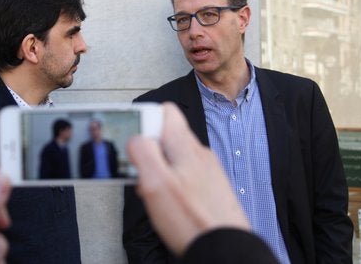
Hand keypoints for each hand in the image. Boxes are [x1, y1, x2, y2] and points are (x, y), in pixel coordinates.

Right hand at [127, 103, 249, 255]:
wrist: (225, 248)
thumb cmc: (193, 220)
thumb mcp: (155, 183)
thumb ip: (142, 152)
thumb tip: (135, 137)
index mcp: (185, 145)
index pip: (165, 111)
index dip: (145, 122)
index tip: (136, 143)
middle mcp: (199, 153)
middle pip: (167, 136)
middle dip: (149, 152)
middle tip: (143, 174)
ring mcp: (207, 170)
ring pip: (175, 157)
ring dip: (160, 170)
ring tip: (155, 192)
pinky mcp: (211, 187)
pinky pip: (186, 175)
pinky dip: (173, 184)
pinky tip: (170, 203)